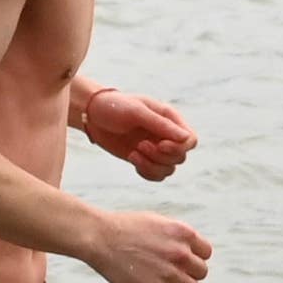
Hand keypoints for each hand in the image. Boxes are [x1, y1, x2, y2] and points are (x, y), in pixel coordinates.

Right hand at [75, 201, 212, 282]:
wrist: (100, 237)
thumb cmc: (124, 228)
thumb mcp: (156, 222)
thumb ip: (176, 237)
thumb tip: (189, 251)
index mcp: (183, 233)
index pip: (206, 253)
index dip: (193, 257)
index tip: (179, 260)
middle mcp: (180, 253)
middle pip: (201, 273)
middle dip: (187, 274)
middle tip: (169, 273)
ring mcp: (169, 272)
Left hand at [76, 87, 197, 177]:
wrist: (93, 115)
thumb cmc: (115, 107)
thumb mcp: (137, 112)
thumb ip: (161, 125)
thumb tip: (185, 139)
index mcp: (170, 119)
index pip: (190, 140)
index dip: (178, 147)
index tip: (159, 144)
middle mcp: (166, 135)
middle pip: (180, 157)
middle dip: (160, 156)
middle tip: (140, 145)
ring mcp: (156, 149)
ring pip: (169, 169)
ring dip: (152, 166)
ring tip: (133, 153)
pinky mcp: (144, 159)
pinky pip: (156, 176)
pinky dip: (146, 172)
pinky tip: (132, 159)